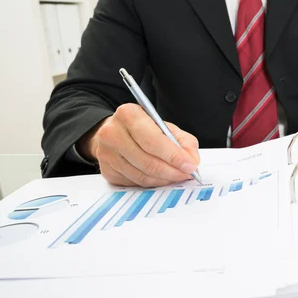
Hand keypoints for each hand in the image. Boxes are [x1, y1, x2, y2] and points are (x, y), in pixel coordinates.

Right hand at [78, 103, 199, 186]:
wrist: (115, 132)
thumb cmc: (144, 129)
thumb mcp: (165, 127)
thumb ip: (183, 141)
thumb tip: (192, 161)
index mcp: (128, 115)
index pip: (153, 140)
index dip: (174, 156)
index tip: (190, 165)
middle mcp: (112, 133)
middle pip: (147, 161)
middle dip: (172, 171)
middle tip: (187, 174)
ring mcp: (106, 153)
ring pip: (141, 175)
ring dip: (164, 179)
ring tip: (177, 176)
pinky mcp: (106, 170)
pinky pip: (134, 182)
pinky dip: (152, 183)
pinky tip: (162, 178)